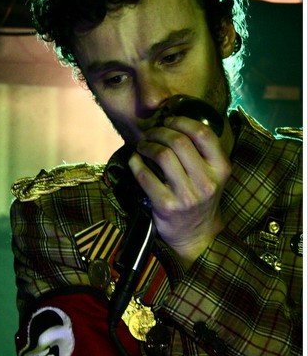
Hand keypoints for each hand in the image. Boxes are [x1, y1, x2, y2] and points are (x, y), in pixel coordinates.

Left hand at [128, 115, 231, 267]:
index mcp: (221, 169)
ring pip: (162, 155)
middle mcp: (207, 182)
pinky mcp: (166, 206)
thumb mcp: (212, 175)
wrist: (195, 234)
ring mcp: (187, 196)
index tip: (169, 120)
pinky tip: (135, 160)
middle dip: (160, 131)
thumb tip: (173, 121)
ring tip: (143, 146)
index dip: (182, 121)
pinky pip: (145, 176)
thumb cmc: (201, 198)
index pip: (203, 134)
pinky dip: (135, 163)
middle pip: (179, 141)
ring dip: (147, 145)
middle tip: (151, 133)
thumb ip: (202, 152)